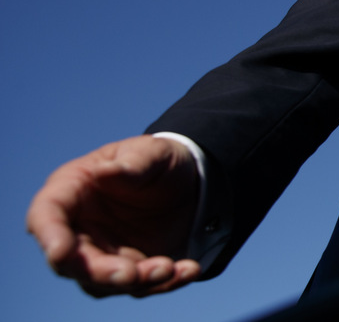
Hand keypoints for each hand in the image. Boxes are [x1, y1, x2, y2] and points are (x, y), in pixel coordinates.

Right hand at [27, 135, 200, 296]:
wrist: (192, 180)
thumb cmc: (158, 161)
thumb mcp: (151, 152)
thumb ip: (131, 164)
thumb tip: (105, 173)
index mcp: (72, 191)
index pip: (46, 215)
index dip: (49, 235)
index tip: (61, 251)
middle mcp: (79, 229)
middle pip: (72, 262)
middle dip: (99, 273)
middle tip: (130, 274)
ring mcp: (104, 253)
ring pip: (104, 282)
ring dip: (134, 281)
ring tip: (168, 268)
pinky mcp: (131, 268)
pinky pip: (141, 285)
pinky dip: (164, 282)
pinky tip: (189, 269)